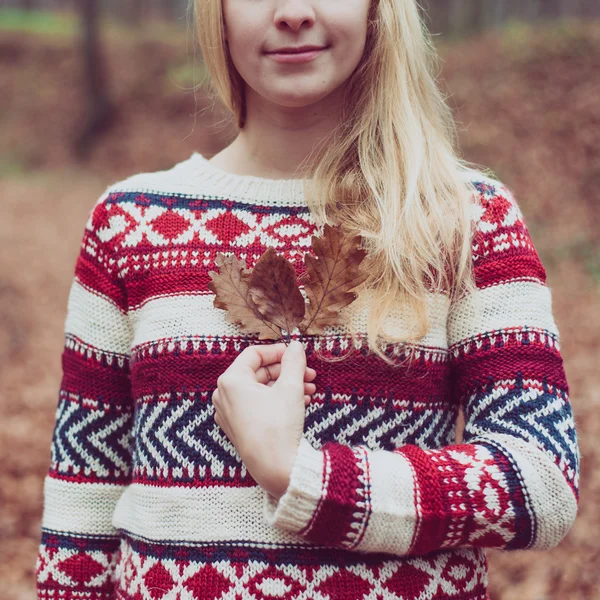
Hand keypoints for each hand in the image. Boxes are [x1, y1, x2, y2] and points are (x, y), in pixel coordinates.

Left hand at [212, 340, 315, 498]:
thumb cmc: (278, 427)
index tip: (297, 353)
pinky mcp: (238, 428)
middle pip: (259, 372)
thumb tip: (296, 345)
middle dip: (287, 372)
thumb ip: (293, 362)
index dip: (278, 351)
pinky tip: (301, 403)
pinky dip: (278, 400)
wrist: (275, 468)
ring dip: (286, 386)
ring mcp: (229, 413)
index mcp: (231, 381)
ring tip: (310, 390)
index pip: (254, 354)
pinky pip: (258, 405)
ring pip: (261, 390)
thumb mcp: (291, 387)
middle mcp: (224, 396)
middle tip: (309, 374)